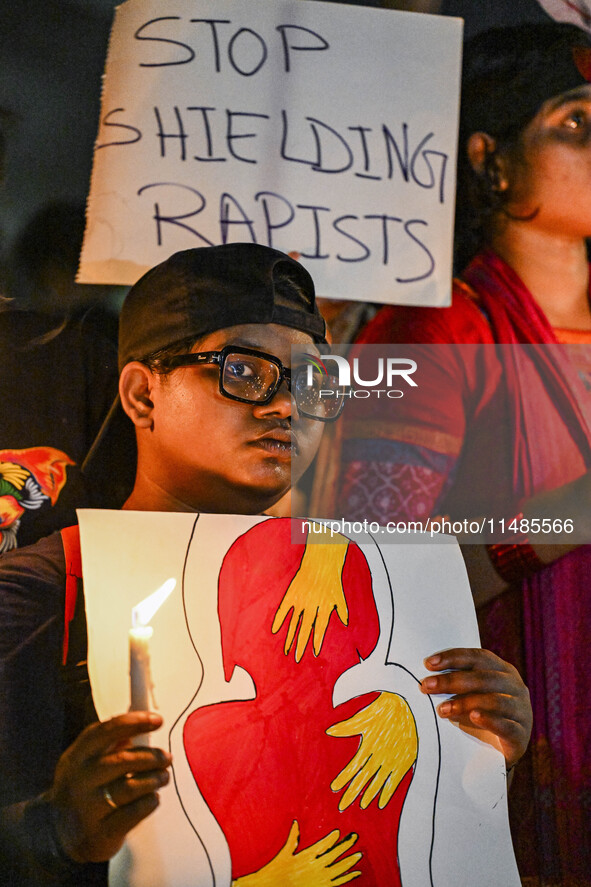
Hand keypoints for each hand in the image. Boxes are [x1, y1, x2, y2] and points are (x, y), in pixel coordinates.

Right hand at [45, 712, 171, 862]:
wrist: (56, 836)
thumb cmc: (82, 790)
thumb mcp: (86, 763)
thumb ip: (110, 744)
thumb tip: (142, 725)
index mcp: (77, 757)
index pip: (106, 732)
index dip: (134, 722)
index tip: (157, 720)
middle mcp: (79, 781)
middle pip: (122, 760)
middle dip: (151, 757)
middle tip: (167, 758)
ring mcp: (88, 809)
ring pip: (130, 788)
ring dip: (154, 779)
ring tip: (163, 777)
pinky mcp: (100, 834)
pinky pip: (133, 814)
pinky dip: (149, 803)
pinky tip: (153, 798)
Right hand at [233, 820, 360, 886]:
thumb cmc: (278, 869)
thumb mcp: (285, 853)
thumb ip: (292, 837)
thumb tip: (296, 822)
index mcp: (306, 856)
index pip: (322, 845)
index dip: (331, 839)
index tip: (338, 832)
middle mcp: (315, 867)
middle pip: (334, 855)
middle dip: (345, 845)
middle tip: (355, 836)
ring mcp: (320, 878)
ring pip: (339, 869)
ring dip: (349, 861)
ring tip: (359, 855)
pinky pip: (338, 882)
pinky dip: (348, 877)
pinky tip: (356, 873)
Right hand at [272, 539, 348, 661]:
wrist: (321, 560)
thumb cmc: (332, 579)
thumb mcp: (340, 595)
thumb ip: (342, 610)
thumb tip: (345, 622)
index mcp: (324, 607)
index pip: (320, 629)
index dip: (316, 641)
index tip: (313, 653)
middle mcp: (312, 606)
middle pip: (305, 629)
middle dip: (301, 645)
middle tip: (297, 658)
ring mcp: (301, 600)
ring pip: (294, 623)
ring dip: (289, 637)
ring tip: (286, 650)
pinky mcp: (291, 594)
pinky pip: (283, 609)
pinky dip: (278, 620)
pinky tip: (275, 631)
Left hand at [326, 692, 417, 810]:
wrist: (406, 707)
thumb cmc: (381, 711)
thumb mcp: (363, 718)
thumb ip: (346, 727)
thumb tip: (328, 731)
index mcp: (368, 746)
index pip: (353, 767)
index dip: (343, 778)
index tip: (334, 788)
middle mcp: (379, 757)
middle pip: (363, 779)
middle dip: (351, 793)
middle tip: (341, 806)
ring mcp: (392, 761)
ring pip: (377, 783)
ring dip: (368, 795)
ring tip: (360, 805)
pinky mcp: (403, 763)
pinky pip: (394, 782)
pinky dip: (387, 793)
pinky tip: (380, 804)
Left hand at [421, 647, 531, 767]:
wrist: (499, 752)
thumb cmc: (480, 715)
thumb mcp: (470, 694)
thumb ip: (456, 683)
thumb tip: (427, 677)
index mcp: (502, 670)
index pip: (478, 657)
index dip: (453, 658)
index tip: (428, 664)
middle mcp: (515, 686)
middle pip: (482, 678)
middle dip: (451, 680)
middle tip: (427, 686)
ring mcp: (522, 710)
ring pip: (494, 701)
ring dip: (465, 702)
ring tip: (442, 709)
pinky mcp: (521, 735)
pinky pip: (506, 725)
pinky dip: (489, 720)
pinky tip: (474, 717)